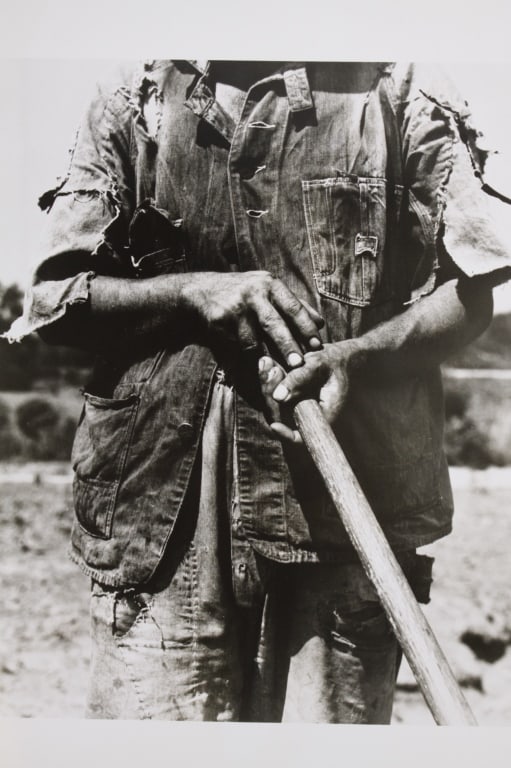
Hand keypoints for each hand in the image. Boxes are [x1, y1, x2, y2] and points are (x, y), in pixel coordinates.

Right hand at [182, 271, 322, 366]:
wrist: (203, 291)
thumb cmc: (245, 293)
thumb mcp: (269, 291)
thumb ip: (294, 306)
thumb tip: (320, 323)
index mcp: (270, 285)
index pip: (293, 307)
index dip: (306, 327)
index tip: (317, 345)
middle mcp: (254, 293)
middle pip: (274, 323)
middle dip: (287, 345)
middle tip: (299, 364)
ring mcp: (235, 307)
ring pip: (254, 338)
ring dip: (266, 356)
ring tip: (277, 369)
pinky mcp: (220, 320)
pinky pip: (237, 344)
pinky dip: (248, 355)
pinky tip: (255, 361)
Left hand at [258, 342, 353, 442]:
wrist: (339, 355)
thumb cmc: (335, 361)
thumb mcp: (319, 365)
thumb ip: (299, 379)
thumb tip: (278, 397)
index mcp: (322, 416)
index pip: (301, 437)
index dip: (285, 435)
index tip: (274, 426)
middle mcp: (307, 414)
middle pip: (279, 416)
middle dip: (270, 393)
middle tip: (272, 369)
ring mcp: (297, 406)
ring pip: (273, 403)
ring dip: (267, 383)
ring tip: (267, 362)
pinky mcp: (290, 396)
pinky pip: (273, 391)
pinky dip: (269, 378)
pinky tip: (267, 362)